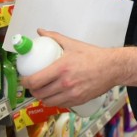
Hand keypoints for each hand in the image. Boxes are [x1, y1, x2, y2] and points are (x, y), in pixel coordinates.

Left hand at [19, 28, 136, 107]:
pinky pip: (59, 104)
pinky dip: (53, 101)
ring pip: (47, 101)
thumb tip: (40, 32)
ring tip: (42, 90)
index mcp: (61, 68)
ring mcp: (72, 94)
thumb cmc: (93, 55)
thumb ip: (54, 37)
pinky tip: (54, 95)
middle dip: (32, 90)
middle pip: (39, 93)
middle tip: (33, 84)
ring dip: (41, 97)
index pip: (35, 81)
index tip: (24, 78)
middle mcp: (65, 83)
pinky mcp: (78, 101)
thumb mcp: (73, 44)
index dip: (25, 81)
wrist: (112, 67)